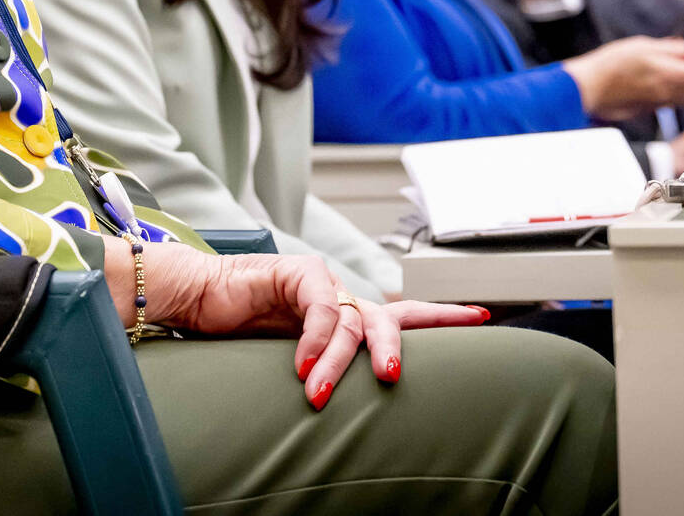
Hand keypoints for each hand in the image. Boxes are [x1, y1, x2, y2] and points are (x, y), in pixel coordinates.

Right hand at [109, 243, 487, 407]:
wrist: (198, 300)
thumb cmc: (241, 332)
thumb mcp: (293, 360)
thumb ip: (325, 371)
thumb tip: (353, 410)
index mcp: (348, 318)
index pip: (405, 316)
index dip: (443, 318)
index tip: (485, 317)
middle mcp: (343, 300)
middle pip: (391, 318)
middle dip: (401, 346)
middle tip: (394, 376)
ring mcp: (322, 284)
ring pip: (351, 322)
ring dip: (337, 362)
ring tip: (318, 393)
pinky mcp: (298, 273)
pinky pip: (319, 308)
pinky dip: (312, 339)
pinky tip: (300, 366)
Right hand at [565, 36, 683, 118]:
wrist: (588, 87)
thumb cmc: (611, 64)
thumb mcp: (643, 45)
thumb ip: (674, 48)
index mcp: (667, 74)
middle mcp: (666, 93)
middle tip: (678, 61)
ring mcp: (658, 104)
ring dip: (682, 83)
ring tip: (662, 69)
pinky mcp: (647, 110)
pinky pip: (669, 102)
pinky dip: (668, 91)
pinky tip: (650, 79)